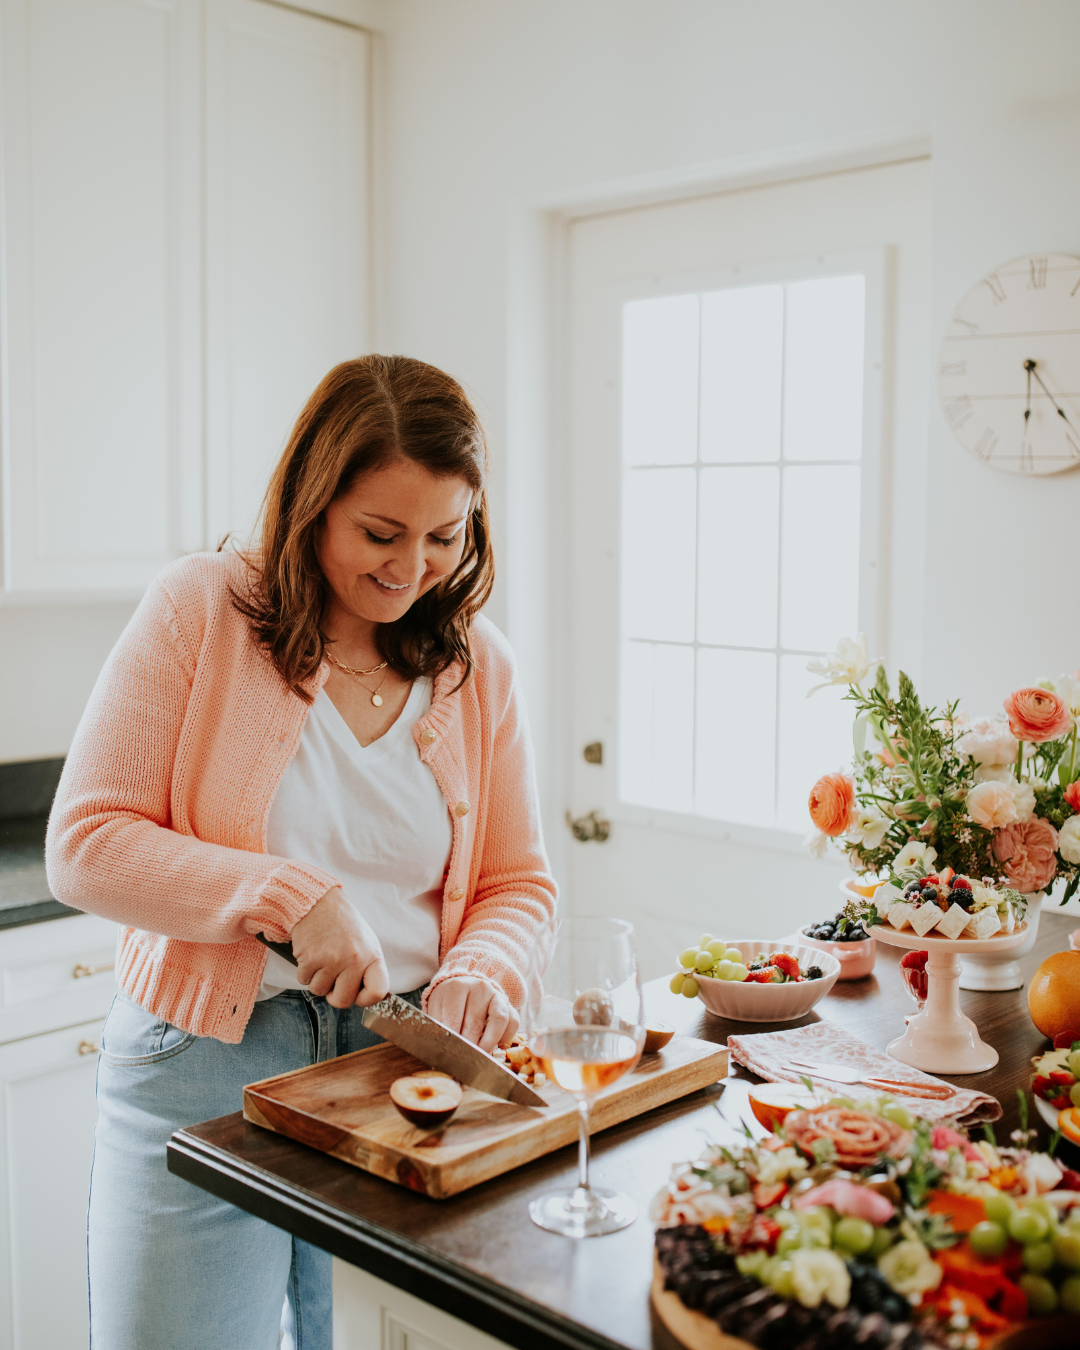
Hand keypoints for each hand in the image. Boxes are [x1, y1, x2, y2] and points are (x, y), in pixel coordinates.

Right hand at [290, 887, 388, 1008]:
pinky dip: (304, 971)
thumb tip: (365, 995)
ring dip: (317, 979)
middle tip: (332, 977)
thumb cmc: (342, 923)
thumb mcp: (365, 941)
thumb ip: (367, 967)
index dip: (365, 999)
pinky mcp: (310, 959)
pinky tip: (310, 953)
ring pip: (319, 991)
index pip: (377, 992)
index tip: (357, 993)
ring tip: (322, 957)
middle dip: (334, 994)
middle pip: (343, 1001)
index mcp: (372, 955)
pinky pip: (304, 980)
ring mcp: (331, 960)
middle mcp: (354, 960)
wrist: (317, 901)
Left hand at [426, 977, 518, 1051]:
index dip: (452, 1040)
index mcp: (456, 987)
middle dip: (468, 1046)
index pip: (453, 1019)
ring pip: (499, 1021)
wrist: (465, 985)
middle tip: (462, 1060)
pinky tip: (493, 1045)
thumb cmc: (448, 1002)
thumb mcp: (438, 1009)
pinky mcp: (508, 1004)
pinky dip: (504, 1038)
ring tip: (479, 1055)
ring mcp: (496, 994)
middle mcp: (479, 987)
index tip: (449, 1054)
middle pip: (475, 1023)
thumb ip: (439, 1027)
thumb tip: (442, 1051)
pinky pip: (513, 1023)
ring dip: (488, 1043)